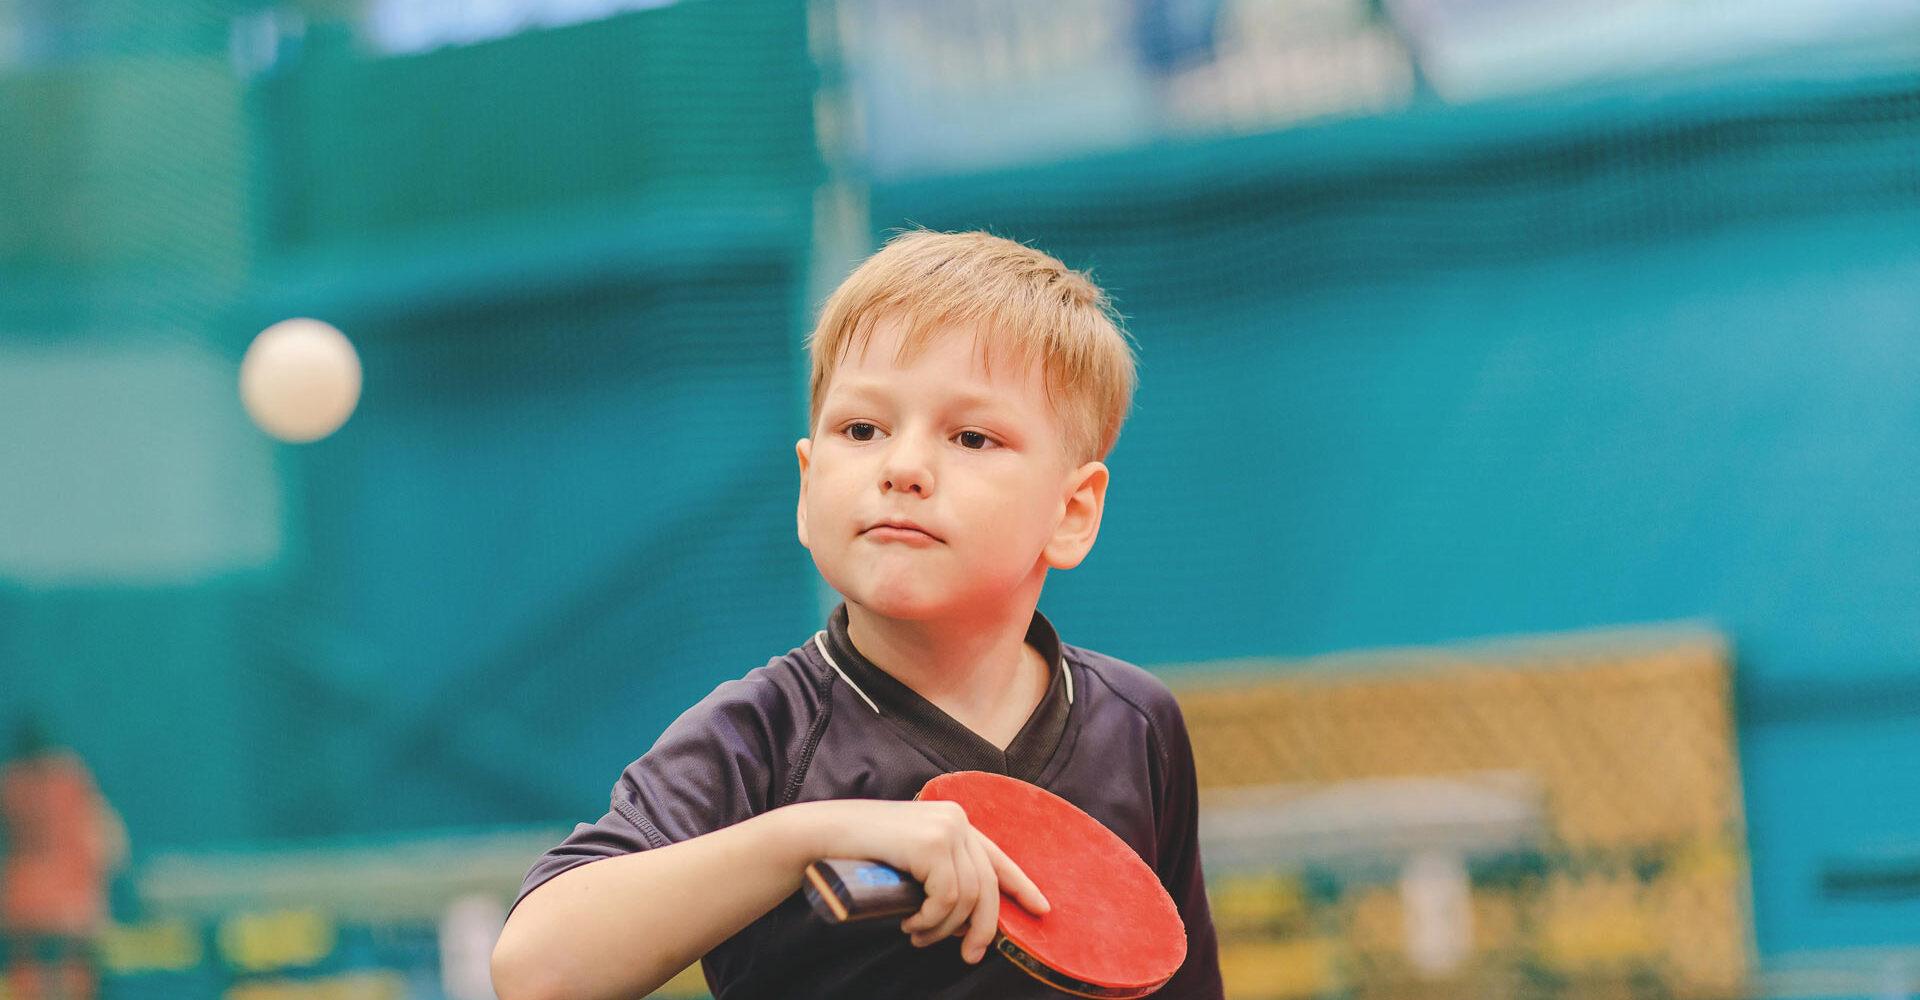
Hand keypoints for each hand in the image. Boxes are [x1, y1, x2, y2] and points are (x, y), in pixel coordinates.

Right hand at [792, 798, 1049, 963]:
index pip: (997, 857)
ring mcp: (947, 829)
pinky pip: (947, 898)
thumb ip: (937, 873)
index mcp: (953, 821)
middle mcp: (956, 819)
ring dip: (942, 929)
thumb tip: (968, 919)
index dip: (1021, 886)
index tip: (1042, 910)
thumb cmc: (860, 855)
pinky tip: (911, 923)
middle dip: (981, 929)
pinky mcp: (933, 844)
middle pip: (986, 887)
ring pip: (965, 898)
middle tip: (968, 957)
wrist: (822, 836)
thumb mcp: (908, 862)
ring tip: (917, 935)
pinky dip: (931, 920)